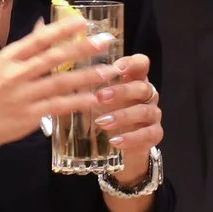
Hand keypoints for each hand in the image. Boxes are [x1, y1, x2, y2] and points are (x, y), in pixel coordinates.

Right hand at [0, 17, 112, 152]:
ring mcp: (22, 96)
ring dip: (87, 76)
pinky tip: (95, 98)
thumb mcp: (1, 64)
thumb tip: (43, 23)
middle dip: (82, 48)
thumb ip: (26, 47)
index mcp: (9, 57)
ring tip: (108, 70)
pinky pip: (58, 106)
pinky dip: (78, 102)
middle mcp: (15, 74)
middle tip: (106, 42)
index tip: (84, 21)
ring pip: (60, 83)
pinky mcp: (28, 117)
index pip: (39, 39)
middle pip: (54, 58)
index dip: (62, 29)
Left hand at [93, 53, 163, 183]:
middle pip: (142, 87)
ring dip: (122, 116)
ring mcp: (153, 115)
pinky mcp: (155, 134)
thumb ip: (85, 86)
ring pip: (144, 111)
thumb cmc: (106, 115)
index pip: (141, 64)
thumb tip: (57, 76)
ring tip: (101, 122)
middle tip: (100, 96)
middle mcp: (147, 95)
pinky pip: (148, 134)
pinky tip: (115, 141)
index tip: (116, 67)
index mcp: (134, 80)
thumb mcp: (96, 99)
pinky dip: (132, 138)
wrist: (121, 147)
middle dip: (121, 91)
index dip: (132, 63)